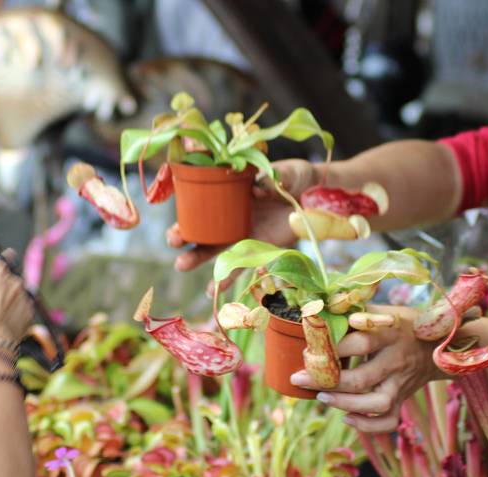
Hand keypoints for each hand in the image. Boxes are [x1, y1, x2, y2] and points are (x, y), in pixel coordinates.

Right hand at [167, 159, 321, 291]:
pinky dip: (225, 279)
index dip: (188, 207)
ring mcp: (242, 235)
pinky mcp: (257, 251)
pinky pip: (239, 267)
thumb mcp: (286, 173)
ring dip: (196, 257)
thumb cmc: (295, 179)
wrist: (314, 198)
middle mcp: (231, 216)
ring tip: (180, 265)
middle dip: (183, 234)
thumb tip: (256, 190)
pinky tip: (210, 291)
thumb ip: (272, 179)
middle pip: (202, 226)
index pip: (204, 198)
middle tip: (172, 240)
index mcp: (233, 193)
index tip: (178, 212)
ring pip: (214, 248)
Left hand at [290, 305, 444, 432]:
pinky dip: (368, 425)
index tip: (309, 349)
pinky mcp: (403, 400)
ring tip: (321, 398)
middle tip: (299, 379)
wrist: (439, 345)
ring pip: (376, 403)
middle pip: (362, 378)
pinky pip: (389, 420)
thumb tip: (317, 311)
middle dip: (326, 382)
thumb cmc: (402, 323)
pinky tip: (347, 418)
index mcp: (389, 334)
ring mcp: (401, 383)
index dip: (333, 349)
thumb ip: (354, 311)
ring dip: (345, 404)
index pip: (360, 343)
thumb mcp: (384, 311)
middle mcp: (396, 361)